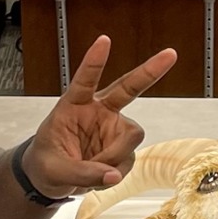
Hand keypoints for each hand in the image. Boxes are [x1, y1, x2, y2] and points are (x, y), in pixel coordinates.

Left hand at [22, 35, 178, 201]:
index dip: (95, 61)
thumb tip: (112, 176)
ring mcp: (113, 128)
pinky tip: (100, 174)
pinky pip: (128, 160)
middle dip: (149, 72)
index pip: (85, 80)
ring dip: (116, 156)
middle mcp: (99, 112)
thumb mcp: (55, 170)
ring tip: (94, 169)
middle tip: (170, 55)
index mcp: (74, 105)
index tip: (104, 41)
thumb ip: (83, 173)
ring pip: (130, 137)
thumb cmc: (47, 162)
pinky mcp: (121, 146)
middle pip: (128, 87)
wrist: (50, 177)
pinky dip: (115, 172)